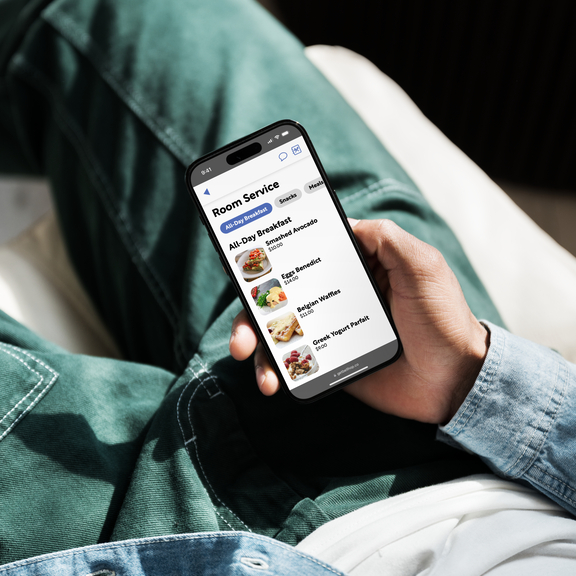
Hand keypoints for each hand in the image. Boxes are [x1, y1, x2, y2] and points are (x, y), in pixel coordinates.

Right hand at [229, 219, 488, 423]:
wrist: (453, 381)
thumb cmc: (442, 318)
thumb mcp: (422, 266)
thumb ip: (387, 238)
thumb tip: (346, 223)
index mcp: (356, 266)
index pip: (305, 251)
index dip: (273, 251)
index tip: (244, 255)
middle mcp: (336, 294)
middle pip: (280, 291)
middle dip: (251, 303)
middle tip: (240, 320)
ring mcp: (328, 328)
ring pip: (278, 327)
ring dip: (253, 339)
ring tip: (245, 355)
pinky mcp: (328, 360)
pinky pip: (292, 361)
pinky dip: (274, 370)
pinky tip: (271, 382)